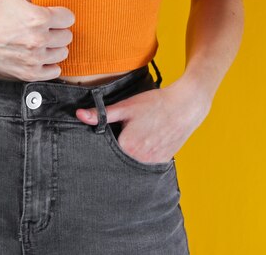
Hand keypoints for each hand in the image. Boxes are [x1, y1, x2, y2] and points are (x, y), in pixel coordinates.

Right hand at [0, 0, 74, 81]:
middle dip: (56, 30)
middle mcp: (38, 41)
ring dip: (53, 47)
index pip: (69, 18)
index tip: (43, 14)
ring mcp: (34, 59)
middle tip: (37, 28)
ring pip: (63, 53)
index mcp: (38, 18)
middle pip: (68, 36)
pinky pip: (55, 71)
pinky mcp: (30, 74)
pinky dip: (48, 64)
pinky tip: (35, 55)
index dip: (57, 15)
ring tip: (37, 41)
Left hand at [75, 82, 212, 163]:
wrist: (186, 105)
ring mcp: (152, 163)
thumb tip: (79, 115)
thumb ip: (101, 114)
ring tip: (140, 134)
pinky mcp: (162, 162)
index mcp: (126, 147)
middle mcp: (138, 160)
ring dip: (131, 152)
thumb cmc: (154, 103)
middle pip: (119, 157)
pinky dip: (143, 154)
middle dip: (118, 148)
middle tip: (130, 131)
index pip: (106, 149)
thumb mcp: (125, 107)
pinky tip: (149, 140)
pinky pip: (145, 162)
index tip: (113, 130)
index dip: (107, 138)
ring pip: (132, 161)